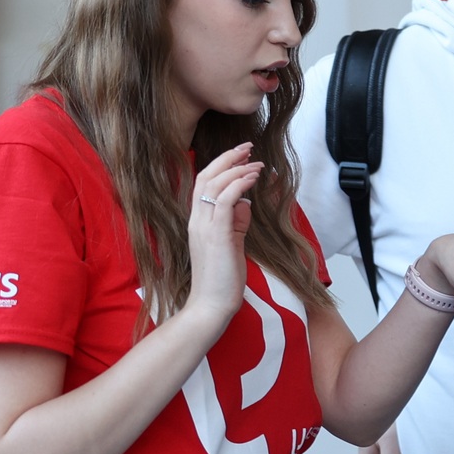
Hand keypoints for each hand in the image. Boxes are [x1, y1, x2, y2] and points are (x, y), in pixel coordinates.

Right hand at [185, 143, 262, 328]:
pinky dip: (239, 184)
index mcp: (198, 222)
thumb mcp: (231, 245)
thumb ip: (236, 223)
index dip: (221, 166)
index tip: (241, 157)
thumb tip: (245, 203)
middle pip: (206, 176)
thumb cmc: (222, 280)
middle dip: (228, 158)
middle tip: (248, 148)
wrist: (211, 306)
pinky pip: (225, 200)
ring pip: (214, 184)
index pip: (204, 184)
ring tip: (256, 161)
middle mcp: (196, 220)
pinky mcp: (216, 235)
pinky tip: (253, 178)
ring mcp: (204, 226)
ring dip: (237, 168)